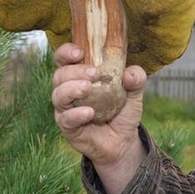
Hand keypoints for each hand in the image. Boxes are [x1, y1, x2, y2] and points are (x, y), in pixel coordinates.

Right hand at [51, 43, 146, 193]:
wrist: (123, 142)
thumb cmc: (122, 112)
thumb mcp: (134, 93)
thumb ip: (136, 79)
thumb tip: (130, 73)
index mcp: (79, 76)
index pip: (64, 60)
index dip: (67, 52)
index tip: (80, 52)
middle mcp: (68, 91)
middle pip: (59, 75)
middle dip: (74, 71)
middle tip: (94, 73)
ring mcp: (66, 109)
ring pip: (58, 95)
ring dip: (71, 89)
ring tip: (87, 88)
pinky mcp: (68, 127)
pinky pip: (66, 119)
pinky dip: (76, 114)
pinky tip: (89, 113)